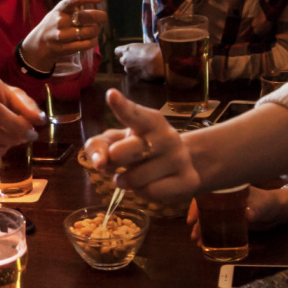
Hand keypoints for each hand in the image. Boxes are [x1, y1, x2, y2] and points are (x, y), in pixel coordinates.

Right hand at [21, 0, 106, 69]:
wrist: (40, 43)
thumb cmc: (55, 23)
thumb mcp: (61, 10)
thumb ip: (77, 1)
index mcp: (59, 9)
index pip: (70, 1)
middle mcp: (60, 21)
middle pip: (86, 17)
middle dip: (100, 16)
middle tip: (103, 17)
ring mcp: (62, 35)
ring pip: (89, 31)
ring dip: (97, 30)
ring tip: (95, 29)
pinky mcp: (65, 48)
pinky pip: (87, 44)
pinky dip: (94, 41)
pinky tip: (93, 39)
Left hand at [82, 89, 198, 199]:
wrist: (179, 166)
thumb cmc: (139, 149)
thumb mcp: (116, 141)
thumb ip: (98, 145)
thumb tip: (99, 163)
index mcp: (149, 121)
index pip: (133, 114)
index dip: (122, 106)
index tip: (111, 95)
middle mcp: (167, 135)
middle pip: (129, 149)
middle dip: (114, 158)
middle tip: (115, 159)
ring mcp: (179, 158)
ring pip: (135, 178)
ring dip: (124, 181)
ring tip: (130, 176)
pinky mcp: (188, 180)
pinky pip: (150, 192)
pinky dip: (141, 193)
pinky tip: (149, 185)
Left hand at [116, 42, 162, 79]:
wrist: (159, 62)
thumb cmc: (154, 50)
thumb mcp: (147, 44)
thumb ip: (142, 47)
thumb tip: (146, 43)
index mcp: (127, 49)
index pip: (117, 51)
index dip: (122, 52)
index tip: (126, 52)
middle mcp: (125, 59)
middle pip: (122, 60)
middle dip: (128, 61)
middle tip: (137, 59)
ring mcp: (129, 69)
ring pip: (128, 69)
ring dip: (133, 68)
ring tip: (144, 65)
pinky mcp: (134, 76)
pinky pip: (135, 74)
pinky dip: (139, 73)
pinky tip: (147, 70)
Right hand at [186, 185, 287, 242]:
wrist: (279, 212)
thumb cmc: (270, 204)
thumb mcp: (263, 207)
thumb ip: (256, 210)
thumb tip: (248, 215)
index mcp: (227, 189)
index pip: (206, 195)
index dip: (195, 207)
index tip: (192, 220)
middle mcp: (223, 198)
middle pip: (205, 208)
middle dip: (198, 222)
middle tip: (195, 236)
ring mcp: (227, 209)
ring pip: (209, 217)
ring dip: (202, 229)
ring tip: (198, 242)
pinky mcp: (231, 220)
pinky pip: (217, 225)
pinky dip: (210, 233)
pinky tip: (207, 244)